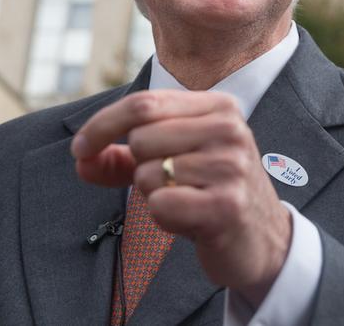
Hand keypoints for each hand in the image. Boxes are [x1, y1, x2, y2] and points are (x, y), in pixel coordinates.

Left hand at [70, 90, 291, 306]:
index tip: (81, 148)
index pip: (144, 103)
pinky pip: (160, 206)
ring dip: (154, 195)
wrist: (262, 239)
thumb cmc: (211, 193)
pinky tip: (191, 220)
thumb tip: (82, 157)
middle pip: (142, 137)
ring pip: (147, 174)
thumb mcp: (175, 160)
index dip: (102, 125)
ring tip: (187, 201)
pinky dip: (164, 218)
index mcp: (219, 107)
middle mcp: (229, 129)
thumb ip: (126, 156)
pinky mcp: (226, 205)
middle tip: (168, 184)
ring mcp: (231, 166)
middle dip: (137, 167)